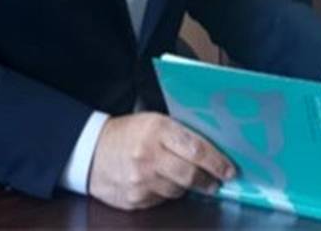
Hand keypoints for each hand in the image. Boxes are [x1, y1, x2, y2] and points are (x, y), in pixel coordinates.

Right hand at [88, 112, 235, 210]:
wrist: (91, 152)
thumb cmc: (128, 133)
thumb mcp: (154, 121)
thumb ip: (180, 135)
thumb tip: (212, 150)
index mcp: (157, 130)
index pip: (196, 149)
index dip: (217, 162)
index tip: (229, 169)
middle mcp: (148, 156)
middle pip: (190, 174)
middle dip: (209, 180)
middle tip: (217, 181)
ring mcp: (140, 181)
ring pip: (178, 190)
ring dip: (188, 186)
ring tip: (189, 179)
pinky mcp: (134, 200)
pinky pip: (161, 200)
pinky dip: (167, 192)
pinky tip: (163, 182)